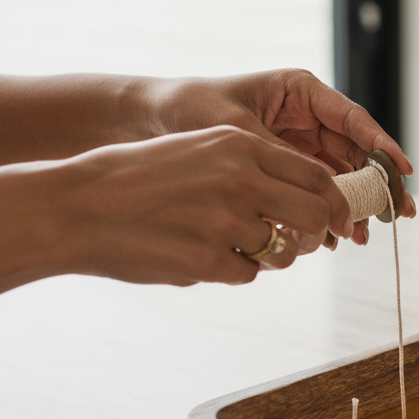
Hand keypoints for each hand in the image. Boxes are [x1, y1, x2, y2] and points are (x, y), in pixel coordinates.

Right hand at [53, 126, 353, 284]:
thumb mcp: (199, 150)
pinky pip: (248, 274)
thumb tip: (307, 199)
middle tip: (309, 240)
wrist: (78, 206)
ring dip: (270, 255)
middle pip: (314, 215)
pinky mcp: (208, 261)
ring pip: (284, 251)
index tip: (340, 216)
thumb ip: (252, 168)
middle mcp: (240, 180)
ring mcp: (225, 222)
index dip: (335, 201)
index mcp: (239, 145)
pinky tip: (198, 254)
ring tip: (228, 243)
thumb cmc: (138, 177)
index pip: (315, 176)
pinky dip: (233, 270)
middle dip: (318, 232)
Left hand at [146, 69, 414, 245]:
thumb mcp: (237, 132)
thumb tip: (318, 190)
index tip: (402, 170)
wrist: (150, 122)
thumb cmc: (190, 109)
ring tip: (362, 235)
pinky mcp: (286, 168)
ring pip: (339, 175)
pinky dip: (324, 212)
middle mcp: (307, 116)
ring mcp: (298, 143)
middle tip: (398, 213)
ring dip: (352, 204)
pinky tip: (333, 238)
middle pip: (355, 151)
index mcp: (301, 91)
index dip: (382, 145)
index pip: (352, 120)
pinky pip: (315, 190)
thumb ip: (280, 158)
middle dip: (375, 183)